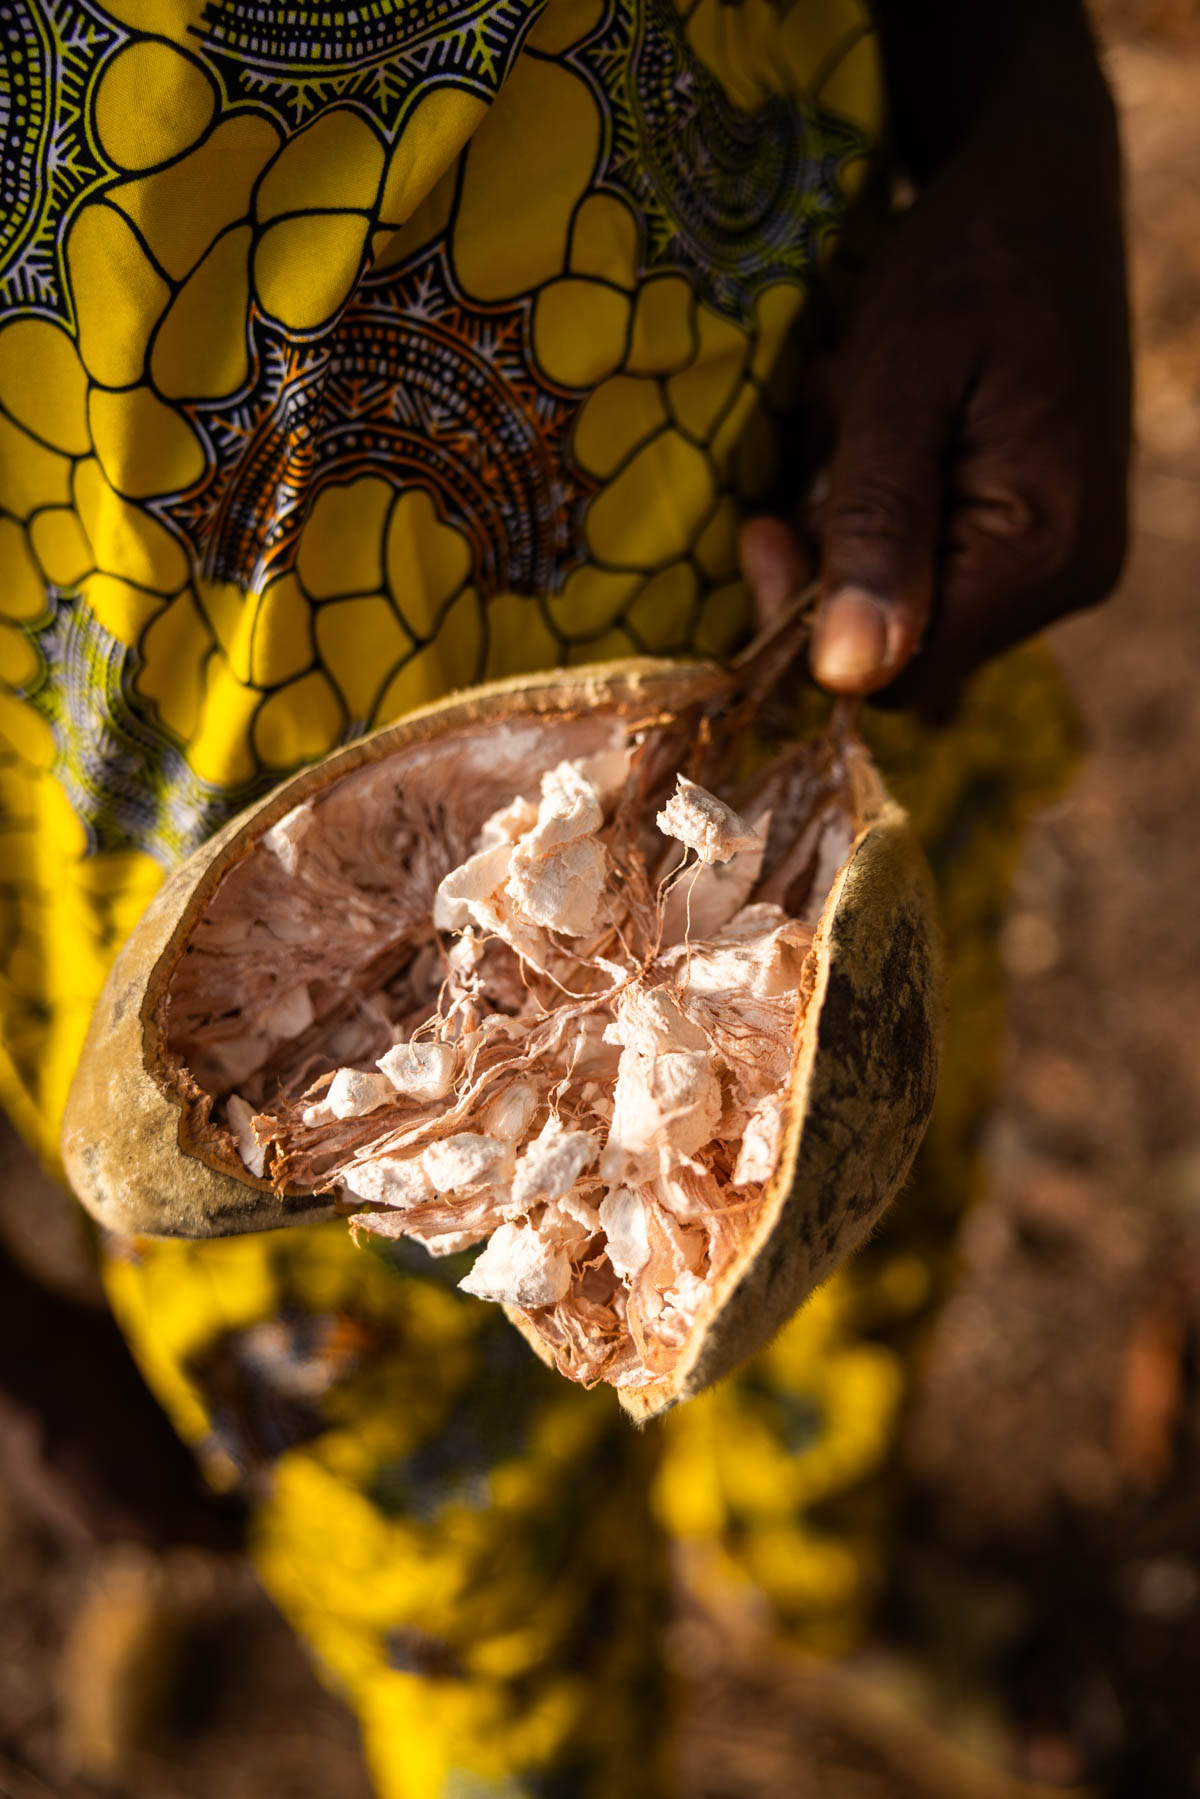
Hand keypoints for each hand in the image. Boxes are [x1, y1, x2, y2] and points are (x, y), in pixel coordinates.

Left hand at [741, 12, 1130, 704]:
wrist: (1039, 186)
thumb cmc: (966, 265)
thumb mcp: (897, 384)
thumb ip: (873, 526)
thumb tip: (847, 676)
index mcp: (1045, 556)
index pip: (901, 675)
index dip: (812, 624)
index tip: (762, 530)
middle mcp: (1067, 578)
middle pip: (903, 644)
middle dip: (832, 563)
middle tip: (814, 449)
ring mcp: (1057, 558)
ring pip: (906, 601)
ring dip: (851, 528)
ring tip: (856, 422)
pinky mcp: (1034, 530)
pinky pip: (927, 560)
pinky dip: (881, 509)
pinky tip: (884, 433)